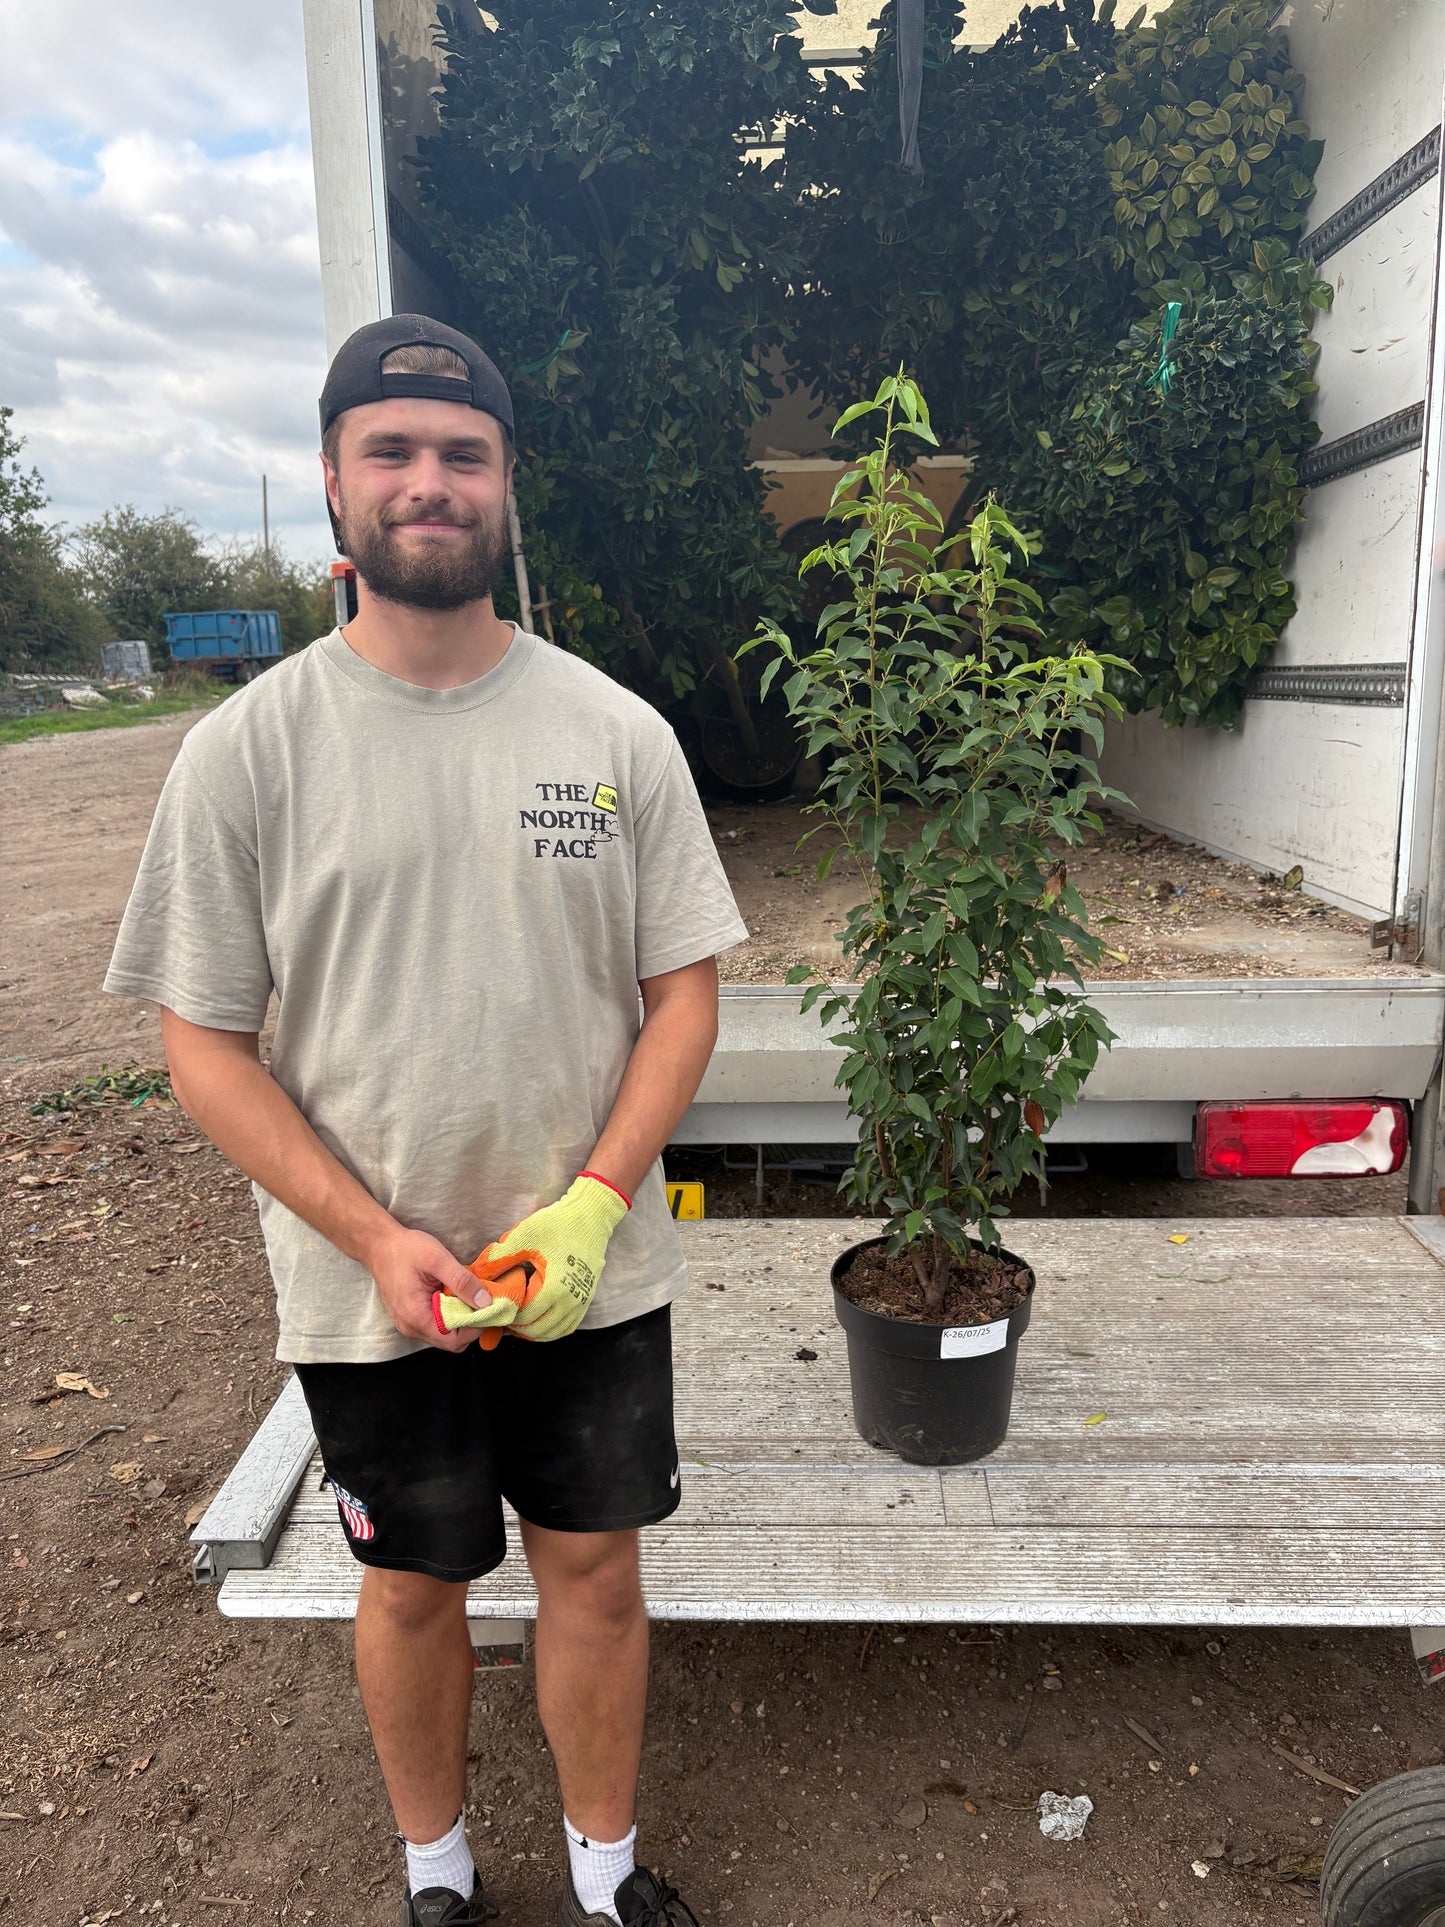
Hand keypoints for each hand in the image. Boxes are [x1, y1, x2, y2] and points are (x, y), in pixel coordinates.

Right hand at [367, 1224, 514, 1352]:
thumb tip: (486, 1302)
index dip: (476, 1327)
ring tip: (466, 1296)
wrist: (379, 1245)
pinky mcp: (409, 1318)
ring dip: (460, 1320)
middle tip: (480, 1301)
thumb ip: (463, 1281)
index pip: (455, 1340)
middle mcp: (411, 1327)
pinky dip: (449, 1316)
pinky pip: (436, 1326)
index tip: (488, 1307)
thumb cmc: (405, 1249)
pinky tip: (452, 1296)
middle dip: (470, 1325)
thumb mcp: (438, 1259)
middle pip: (451, 1341)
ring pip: (444, 1335)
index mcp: (416, 1317)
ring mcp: (408, 1324)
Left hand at [468, 1172, 630, 1342]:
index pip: (525, 1316)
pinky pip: (568, 1326)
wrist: (590, 1216)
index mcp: (555, 1287)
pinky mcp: (586, 1298)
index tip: (493, 1309)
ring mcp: (582, 1301)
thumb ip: (499, 1258)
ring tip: (515, 1322)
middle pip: (538, 1329)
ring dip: (534, 1332)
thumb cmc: (558, 1224)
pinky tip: (537, 1321)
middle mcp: (572, 1300)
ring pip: (554, 1332)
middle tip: (500, 1317)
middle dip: (517, 1327)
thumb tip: (476, 1273)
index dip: (506, 1316)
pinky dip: (551, 1329)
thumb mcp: (524, 1237)